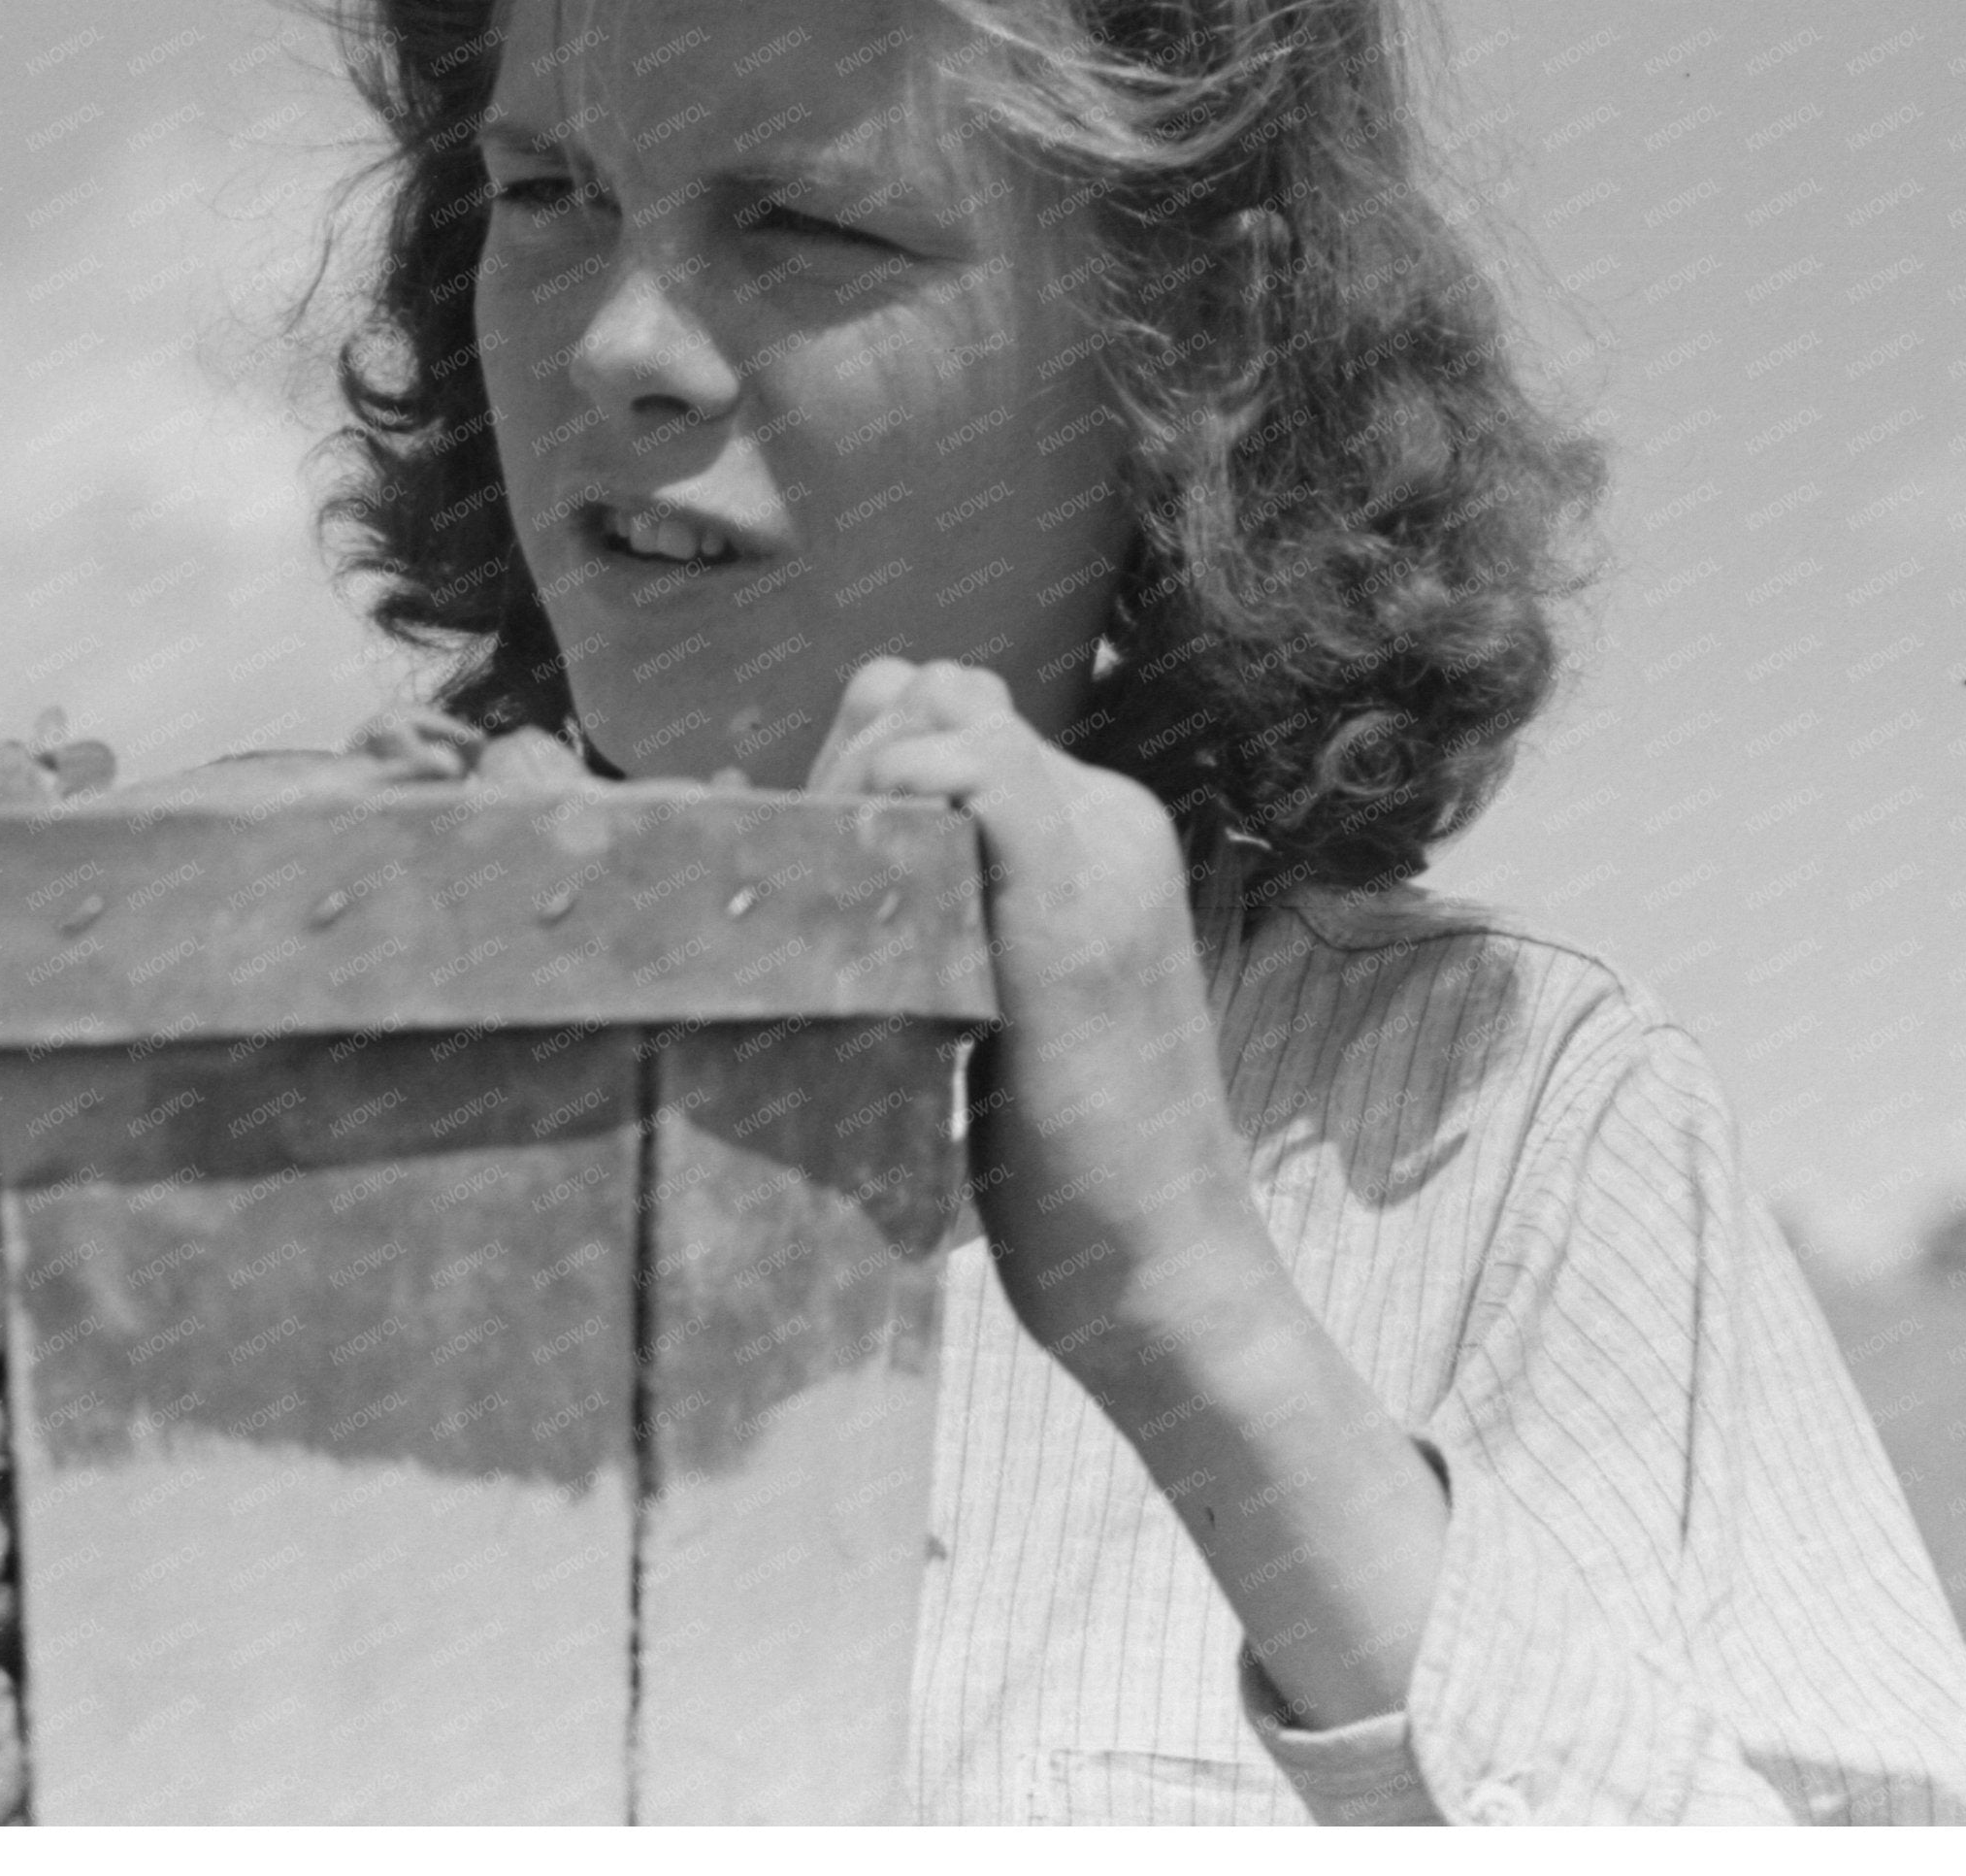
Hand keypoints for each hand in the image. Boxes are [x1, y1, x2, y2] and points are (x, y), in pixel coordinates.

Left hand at [803, 658, 1262, 1373]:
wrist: (1160, 1271)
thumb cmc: (1061, 1163)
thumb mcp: (988, 1003)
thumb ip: (937, 912)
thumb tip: (804, 839)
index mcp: (1096, 831)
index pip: (949, 707)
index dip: (858, 757)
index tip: (817, 862)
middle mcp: (1109, 817)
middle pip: (934, 693)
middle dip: (846, 757)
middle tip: (810, 885)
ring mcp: (1101, 854)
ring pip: (942, 710)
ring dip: (855, 779)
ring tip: (833, 905)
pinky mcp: (1076, 910)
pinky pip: (972, 767)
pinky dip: (887, 796)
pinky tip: (859, 898)